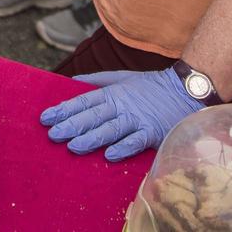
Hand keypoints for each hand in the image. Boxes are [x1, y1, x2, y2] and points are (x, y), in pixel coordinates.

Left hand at [40, 69, 203, 161]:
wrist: (186, 90)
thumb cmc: (152, 86)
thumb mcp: (123, 78)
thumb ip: (98, 80)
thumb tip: (72, 81)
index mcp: (113, 93)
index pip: (83, 101)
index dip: (64, 109)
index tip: (45, 118)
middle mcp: (122, 105)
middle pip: (93, 116)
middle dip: (71, 125)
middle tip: (52, 135)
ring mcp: (137, 119)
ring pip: (110, 129)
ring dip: (91, 138)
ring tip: (73, 146)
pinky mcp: (153, 132)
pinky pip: (136, 141)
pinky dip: (123, 147)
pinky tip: (109, 155)